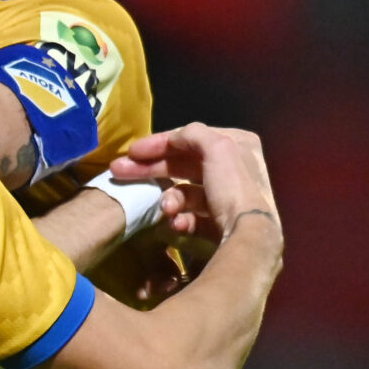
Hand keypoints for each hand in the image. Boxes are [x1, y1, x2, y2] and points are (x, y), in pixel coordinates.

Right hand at [109, 124, 280, 246]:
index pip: (190, 139)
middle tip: (119, 172)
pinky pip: (193, 215)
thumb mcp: (216, 147)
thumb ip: (191, 134)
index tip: (130, 152)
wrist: (248, 233)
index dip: (158, 143)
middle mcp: (235, 167)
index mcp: (238, 144)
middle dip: (151, 170)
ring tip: (163, 208)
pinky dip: (181, 218)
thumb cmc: (233, 185)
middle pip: (183, 165)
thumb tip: (172, 138)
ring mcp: (227, 196)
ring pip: (185, 192)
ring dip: (169, 200)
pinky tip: (176, 224)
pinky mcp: (221, 221)